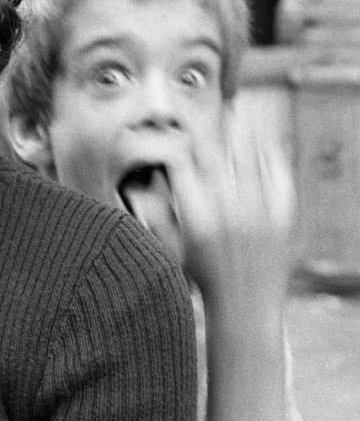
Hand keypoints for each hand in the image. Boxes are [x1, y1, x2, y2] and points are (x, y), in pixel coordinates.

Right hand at [132, 113, 294, 301]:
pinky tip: (263, 142)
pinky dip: (271, 155)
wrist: (246, 308)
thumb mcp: (168, 250)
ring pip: (249, 156)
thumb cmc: (200, 280)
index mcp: (197, 217)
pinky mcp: (283, 215)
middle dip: (203, 130)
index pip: (181, 163)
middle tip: (196, 116)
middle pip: (215, 152)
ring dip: (240, 132)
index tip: (166, 139)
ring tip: (234, 113)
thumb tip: (138, 187)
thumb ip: (153, 216)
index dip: (170, 145)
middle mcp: (229, 209)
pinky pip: (278, 174)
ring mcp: (260, 210)